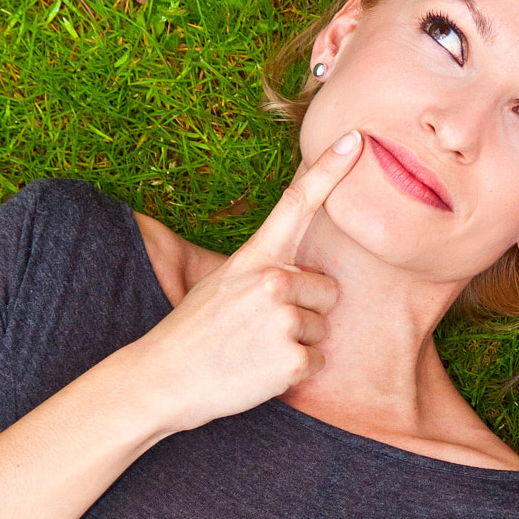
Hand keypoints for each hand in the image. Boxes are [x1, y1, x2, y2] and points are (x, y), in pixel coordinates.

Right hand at [123, 130, 361, 435]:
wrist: (161, 378)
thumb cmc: (197, 331)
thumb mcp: (224, 281)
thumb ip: (265, 266)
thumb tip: (301, 264)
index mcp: (256, 256)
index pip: (298, 203)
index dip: (330, 170)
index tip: (357, 140)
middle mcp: (273, 281)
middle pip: (328, 290)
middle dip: (307, 311)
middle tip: (261, 327)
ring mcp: (284, 320)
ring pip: (323, 328)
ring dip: (298, 343)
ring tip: (257, 349)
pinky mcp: (291, 358)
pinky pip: (317, 361)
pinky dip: (295, 372)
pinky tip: (262, 371)